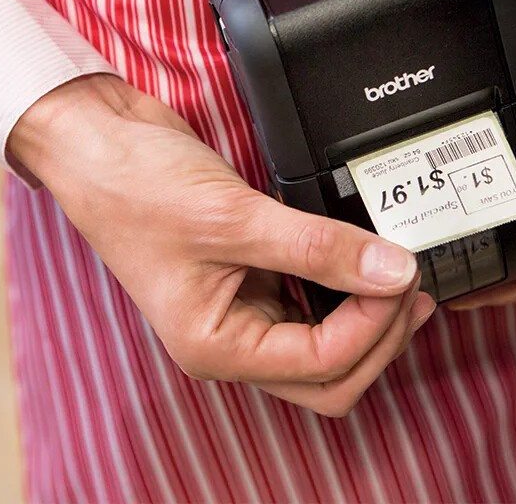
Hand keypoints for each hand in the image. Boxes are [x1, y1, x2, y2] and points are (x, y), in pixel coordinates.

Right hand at [9, 74, 435, 415]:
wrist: (103, 143)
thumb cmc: (136, 188)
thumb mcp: (234, 219)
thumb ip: (318, 248)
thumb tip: (391, 270)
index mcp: (218, 344)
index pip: (321, 365)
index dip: (371, 324)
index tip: (399, 275)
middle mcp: (234, 334)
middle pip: (331, 372)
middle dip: (380, 336)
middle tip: (411, 286)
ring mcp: (247, 303)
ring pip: (328, 342)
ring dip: (371, 317)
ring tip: (403, 278)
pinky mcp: (258, 269)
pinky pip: (316, 297)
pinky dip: (349, 288)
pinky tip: (369, 262)